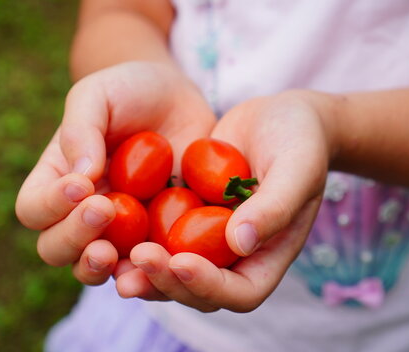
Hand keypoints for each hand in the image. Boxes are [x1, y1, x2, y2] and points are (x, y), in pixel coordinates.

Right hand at [15, 61, 215, 284]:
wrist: (177, 100)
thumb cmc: (129, 91)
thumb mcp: (98, 94)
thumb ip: (82, 129)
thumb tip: (81, 176)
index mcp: (58, 179)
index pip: (34, 208)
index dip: (50, 205)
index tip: (81, 185)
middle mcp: (82, 212)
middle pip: (56, 248)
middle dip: (74, 237)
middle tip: (103, 209)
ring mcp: (120, 230)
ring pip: (95, 267)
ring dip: (100, 267)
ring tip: (115, 253)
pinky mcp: (156, 236)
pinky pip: (146, 266)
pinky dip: (148, 272)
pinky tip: (160, 261)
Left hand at [116, 90, 338, 311]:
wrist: (282, 117)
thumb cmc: (300, 140)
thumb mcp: (296, 167)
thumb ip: (274, 206)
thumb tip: (239, 243)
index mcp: (268, 255)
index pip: (242, 292)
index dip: (211, 286)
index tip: (182, 262)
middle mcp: (237, 255)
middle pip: (200, 290)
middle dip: (168, 281)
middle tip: (139, 257)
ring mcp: (210, 238)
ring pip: (173, 269)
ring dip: (145, 268)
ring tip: (110, 254)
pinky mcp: (188, 216)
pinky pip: (160, 235)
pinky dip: (136, 236)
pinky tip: (108, 223)